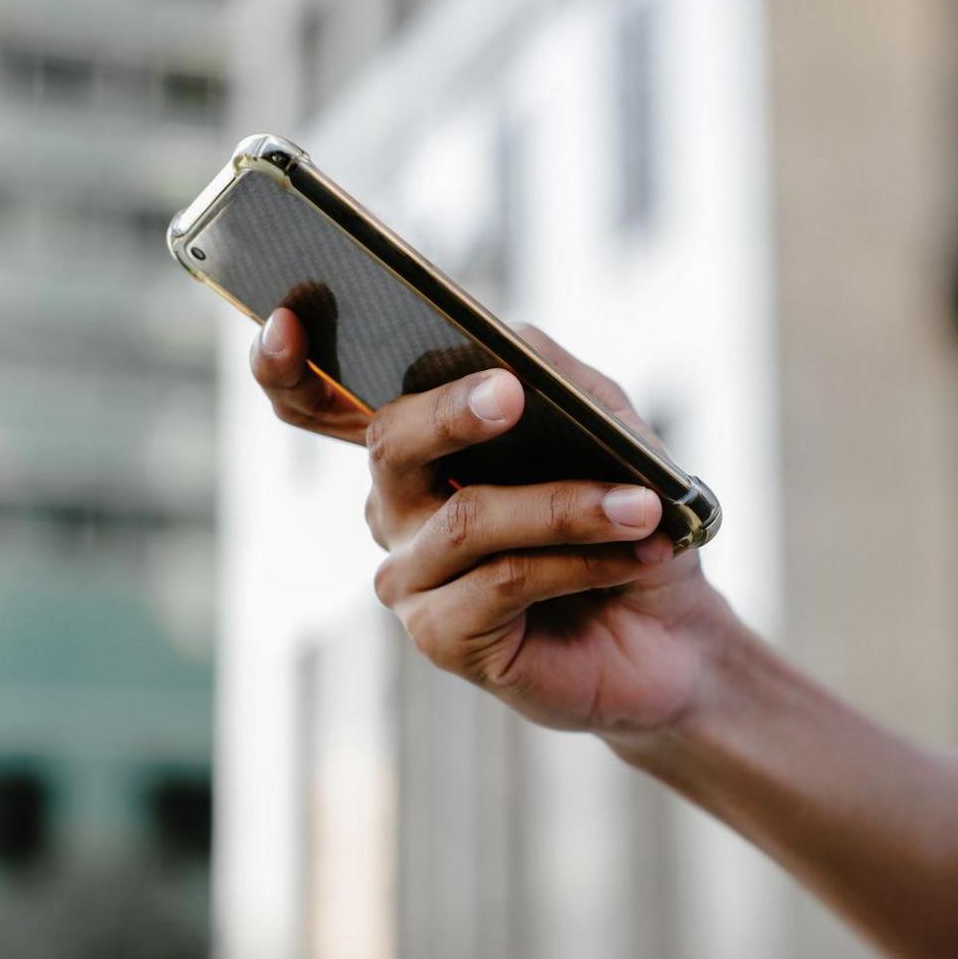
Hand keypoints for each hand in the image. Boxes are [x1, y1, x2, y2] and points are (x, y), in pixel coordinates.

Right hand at [248, 307, 737, 734]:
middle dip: (452, 412)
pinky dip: (579, 560)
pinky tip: (636, 554)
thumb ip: (559, 377)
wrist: (674, 634)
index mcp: (419, 446)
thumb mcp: (611, 431)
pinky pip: (505, 580)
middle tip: (513, 392)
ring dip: (566, 506)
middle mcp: (397, 505)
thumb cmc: (630, 522)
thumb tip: (508, 340)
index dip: (285, 365)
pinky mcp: (441, 636)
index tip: (284, 321)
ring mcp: (411, 576)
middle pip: (392, 442)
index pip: (319, 400)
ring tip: (642, 505)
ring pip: (468, 518)